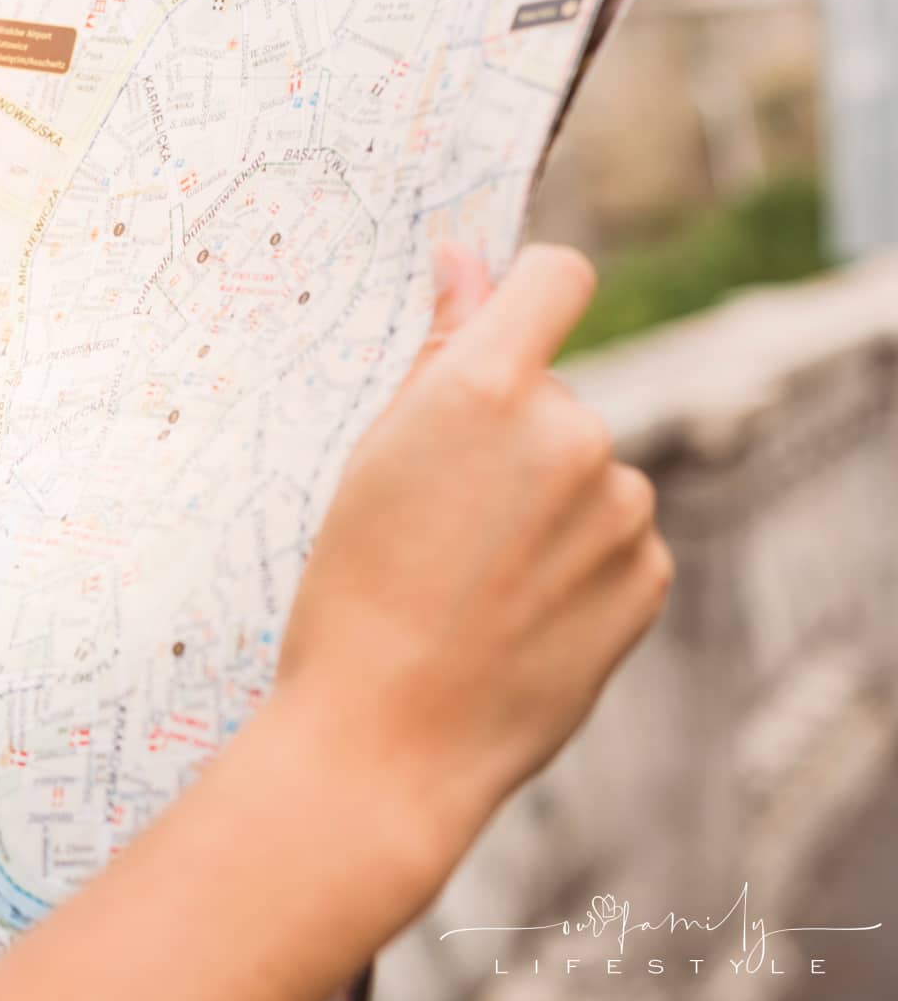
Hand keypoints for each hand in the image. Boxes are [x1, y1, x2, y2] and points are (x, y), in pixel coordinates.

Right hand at [280, 242, 670, 868]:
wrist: (386, 740)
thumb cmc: (351, 594)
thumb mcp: (371, 457)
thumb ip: (437, 348)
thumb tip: (466, 259)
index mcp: (485, 390)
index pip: (554, 278)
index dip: (526, 289)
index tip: (501, 324)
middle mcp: (571, 435)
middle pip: (555, 393)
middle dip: (511, 432)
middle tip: (442, 515)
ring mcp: (620, 510)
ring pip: (586, 469)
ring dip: (546, 501)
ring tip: (475, 577)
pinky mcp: (649, 575)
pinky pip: (616, 536)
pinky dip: (577, 560)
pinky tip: (516, 612)